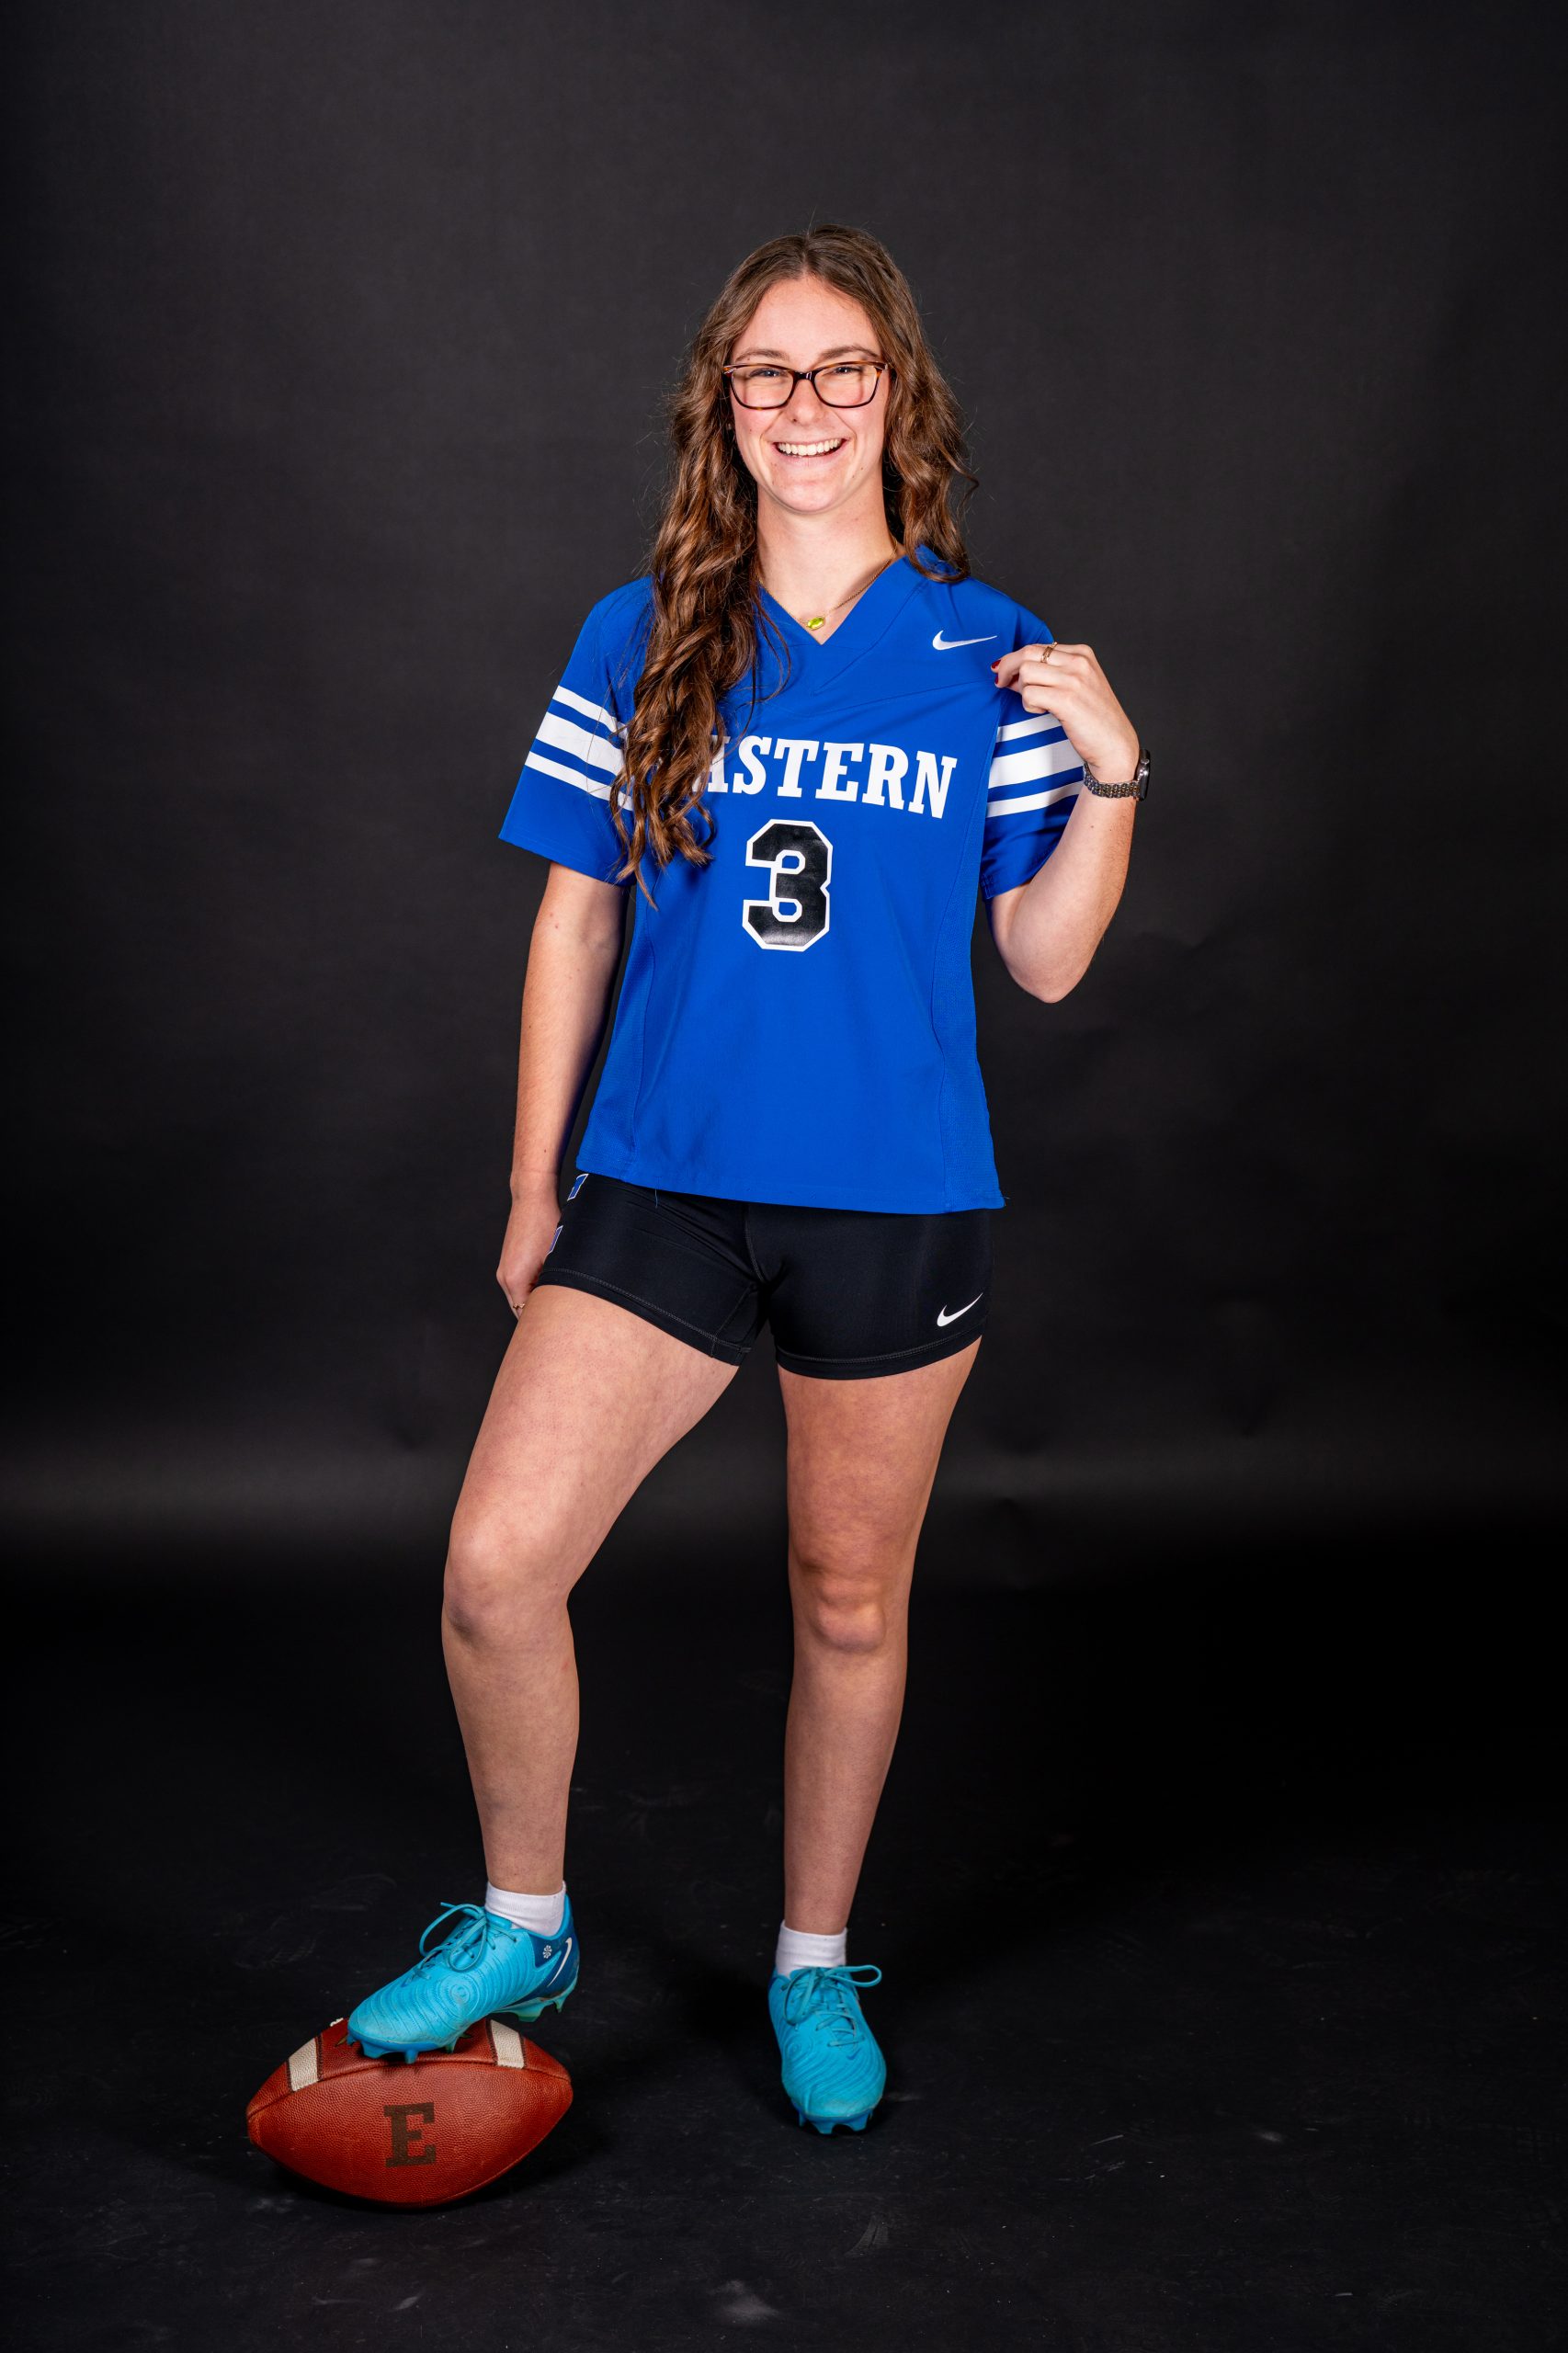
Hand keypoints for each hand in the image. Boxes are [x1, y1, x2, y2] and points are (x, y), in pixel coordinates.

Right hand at [497, 1183, 561, 1316]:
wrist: (532, 1198)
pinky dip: (533, 1290)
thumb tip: (568, 1305)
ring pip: (520, 1298)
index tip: (561, 1328)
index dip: (543, 1324)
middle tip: (564, 1322)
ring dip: (536, 1301)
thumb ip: (558, 1285)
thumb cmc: (547, 1223)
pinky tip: (550, 1285)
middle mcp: (505, 1278)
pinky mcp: (509, 1264)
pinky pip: (520, 1286)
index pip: (526, 1316)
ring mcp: (505, 1271)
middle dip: (540, 1316)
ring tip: (559, 1302)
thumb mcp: (558, 1259)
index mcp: (515, 1281)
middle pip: (521, 1310)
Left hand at [991, 642, 1138, 781]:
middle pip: (1027, 653)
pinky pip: (1029, 694)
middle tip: (1001, 682)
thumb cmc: (1094, 718)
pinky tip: (1041, 711)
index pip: (1038, 646)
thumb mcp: (1076, 685)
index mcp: (1082, 653)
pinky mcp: (1066, 700)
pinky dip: (1028, 704)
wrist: (1114, 744)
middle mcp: (1078, 662)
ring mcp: (1073, 680)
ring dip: (1023, 691)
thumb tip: (1011, 672)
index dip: (1016, 659)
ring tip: (1036, 704)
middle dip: (1007, 667)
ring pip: (1026, 672)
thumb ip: (1049, 674)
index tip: (1007, 673)